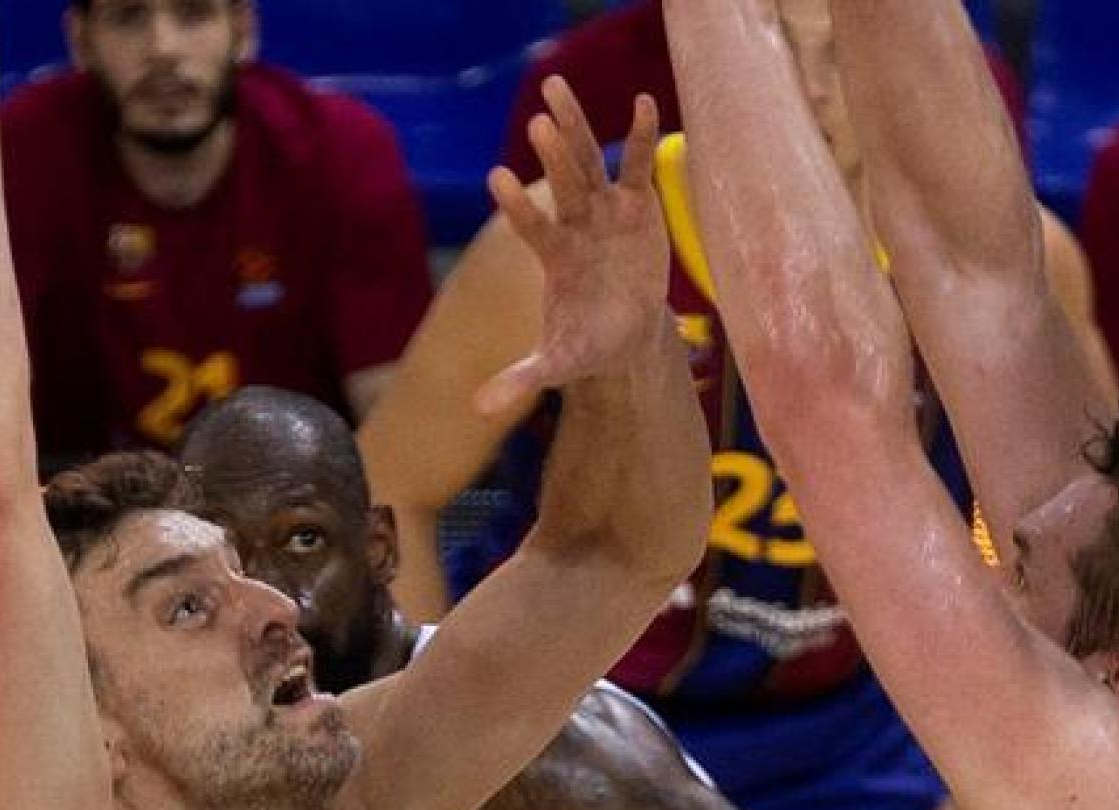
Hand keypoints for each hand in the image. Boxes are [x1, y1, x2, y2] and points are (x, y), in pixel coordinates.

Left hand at [475, 78, 671, 416]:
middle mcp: (576, 225)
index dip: (519, 205)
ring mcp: (605, 211)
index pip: (533, 227)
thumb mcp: (559, 365)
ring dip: (575, 128)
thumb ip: (521, 378)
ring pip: (589, 162)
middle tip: (537, 122)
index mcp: (556, 256)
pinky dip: (641, 135)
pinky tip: (642, 99)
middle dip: (553, 155)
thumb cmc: (589, 344)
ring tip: (555, 89)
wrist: (626, 335)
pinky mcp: (638, 205)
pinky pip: (638, 166)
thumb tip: (476, 411)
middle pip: (563, 184)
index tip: (495, 178)